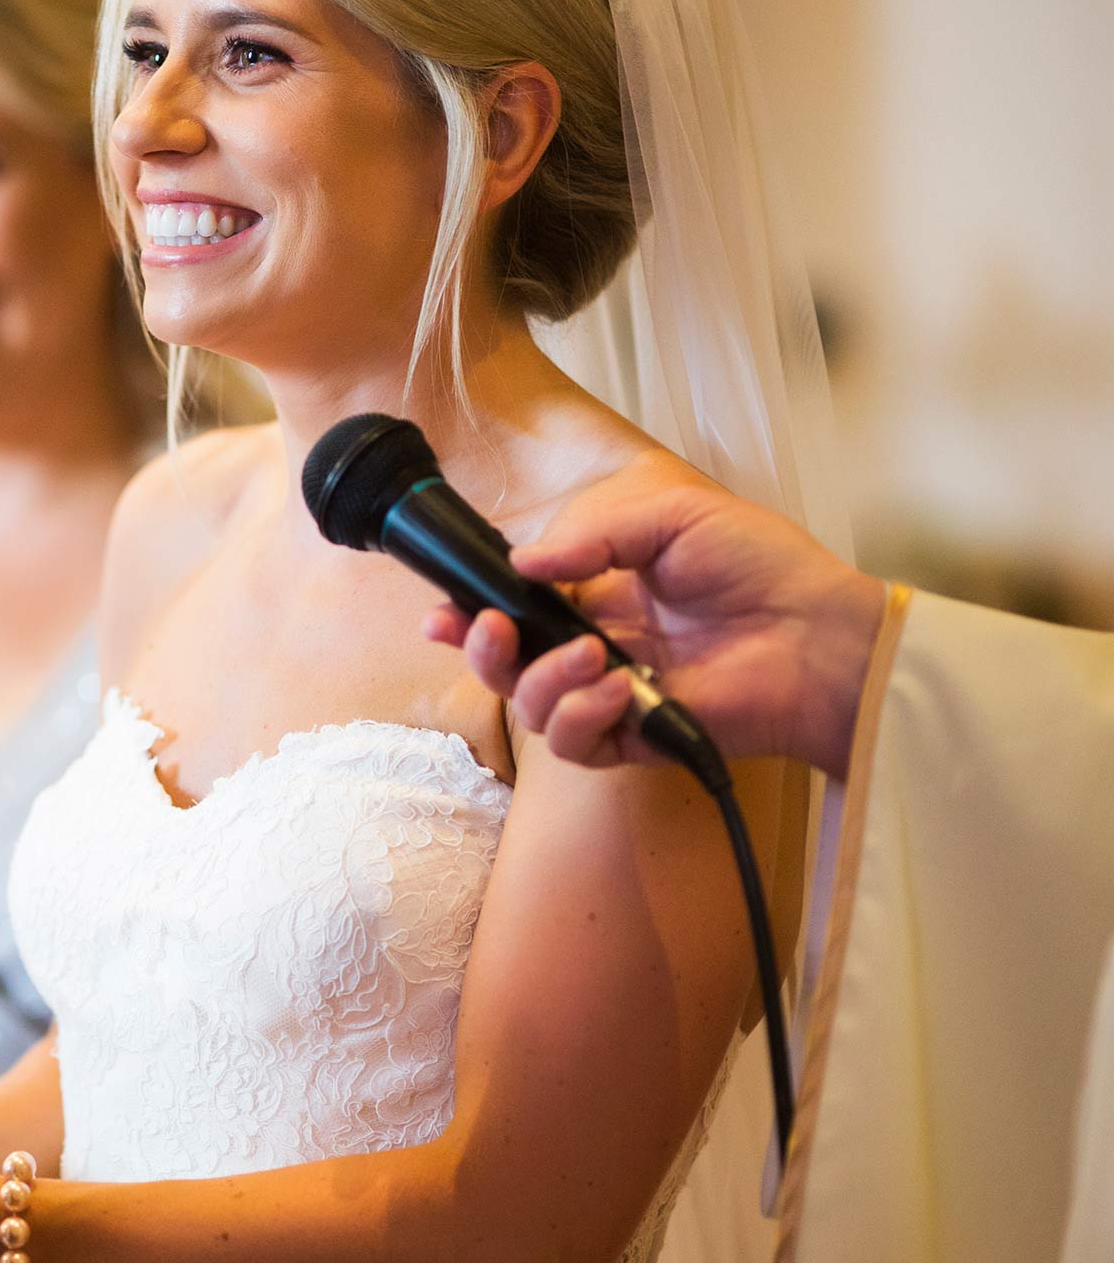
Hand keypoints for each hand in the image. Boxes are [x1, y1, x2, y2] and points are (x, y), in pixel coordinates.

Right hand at [424, 476, 885, 778]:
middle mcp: (593, 645)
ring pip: (531, 709)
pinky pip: (577, 746)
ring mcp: (612, 696)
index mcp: (595, 591)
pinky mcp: (636, 741)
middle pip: (504, 665)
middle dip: (483, 650)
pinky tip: (620, 691)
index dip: (470, 611)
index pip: (513, 606)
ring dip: (546, 683)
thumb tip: (522, 565)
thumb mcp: (671, 516)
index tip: (441, 610)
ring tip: (597, 656)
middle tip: (497, 632)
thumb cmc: (759, 567)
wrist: (820, 634)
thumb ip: (590, 534)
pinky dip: (584, 718)